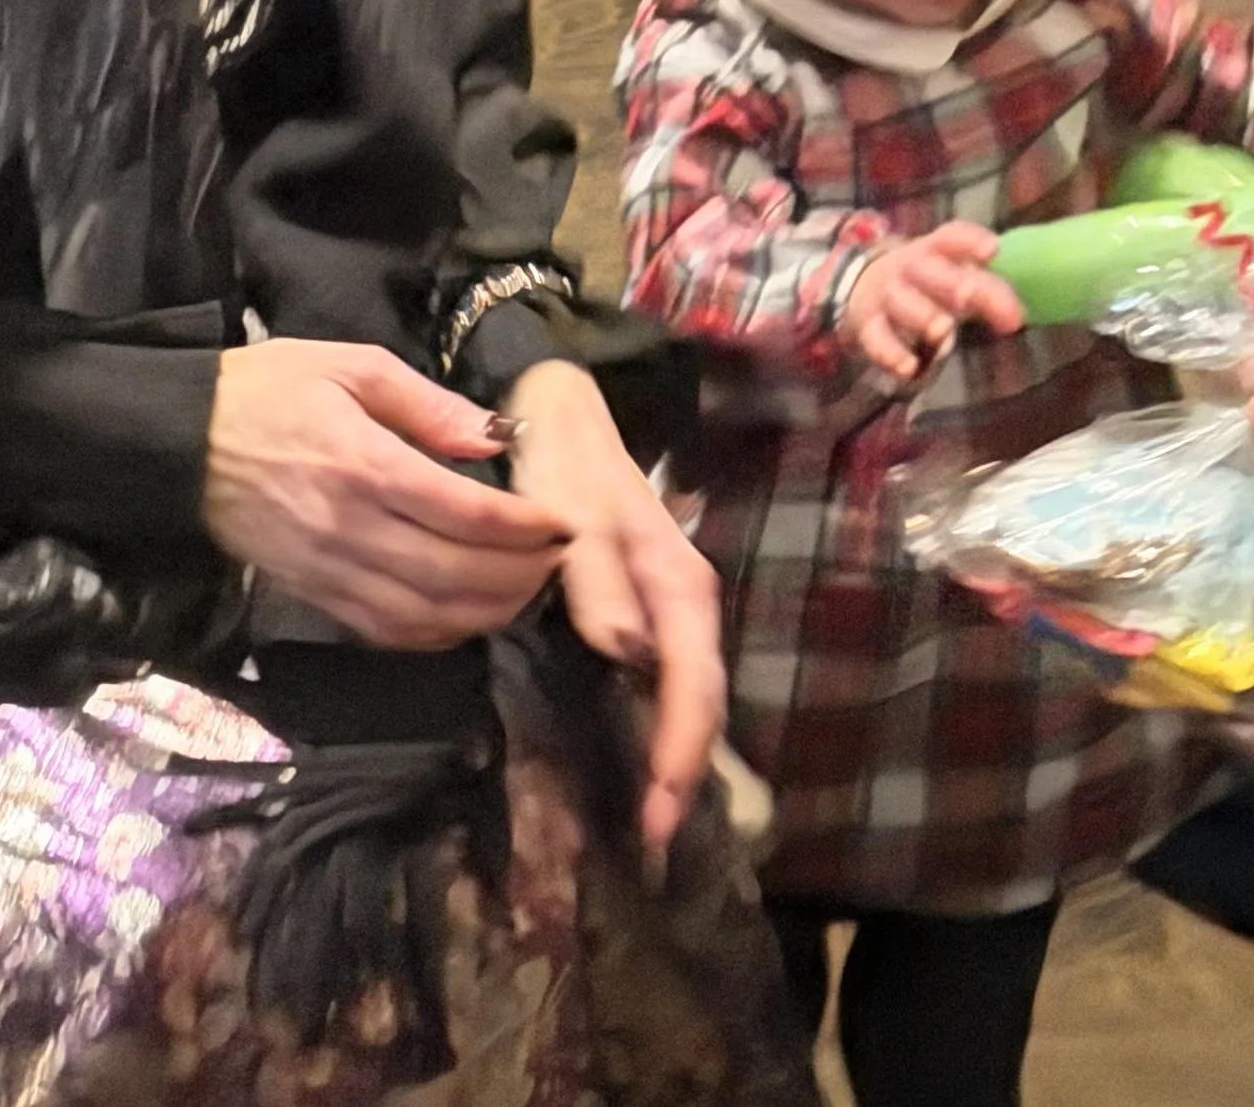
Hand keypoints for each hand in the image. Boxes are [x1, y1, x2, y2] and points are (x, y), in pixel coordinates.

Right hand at [204, 341, 569, 649]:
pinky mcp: (312, 596)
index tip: (562, 522)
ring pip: (425, 616)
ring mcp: (329, 572)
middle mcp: (350, 528)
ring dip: (487, 613)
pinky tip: (466, 616)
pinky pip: (386, 630)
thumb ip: (426, 403)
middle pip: (455, 575)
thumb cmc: (268, 389)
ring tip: (526, 590)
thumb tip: (494, 437)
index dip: (525, 527)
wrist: (180, 442)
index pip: (464, 513)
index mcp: (364, 464)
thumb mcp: (349, 364)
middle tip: (557, 559)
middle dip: (520, 576)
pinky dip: (436, 634)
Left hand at [504, 359, 726, 856]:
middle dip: (683, 771)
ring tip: (648, 821)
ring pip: (685, 694)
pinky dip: (655, 725)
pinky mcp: (642, 611)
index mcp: (678, 582)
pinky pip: (662, 680)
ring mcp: (666, 609)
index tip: (659, 815)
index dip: (681, 752)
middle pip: (700, 699)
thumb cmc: (562, 463)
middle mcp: (683, 603)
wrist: (554, 411)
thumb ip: (597, 579)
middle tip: (652, 842)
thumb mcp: (573, 512)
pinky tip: (633, 761)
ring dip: (673, 756)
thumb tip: (630, 652)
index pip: (694, 683)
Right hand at [841, 222, 1024, 382]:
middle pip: (931, 272)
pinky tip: (908, 368)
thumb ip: (984, 289)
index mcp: (934, 250)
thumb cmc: (927, 283)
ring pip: (902, 301)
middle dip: (954, 285)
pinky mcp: (869, 326)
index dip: (970, 241)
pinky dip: (890, 353)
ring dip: (922, 314)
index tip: (993, 251)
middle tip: (974, 300)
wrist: (867, 287)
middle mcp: (909, 268)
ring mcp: (887, 296)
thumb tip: (1017, 314)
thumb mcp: (952, 276)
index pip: (950, 238)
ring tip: (944, 330)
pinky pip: (876, 338)